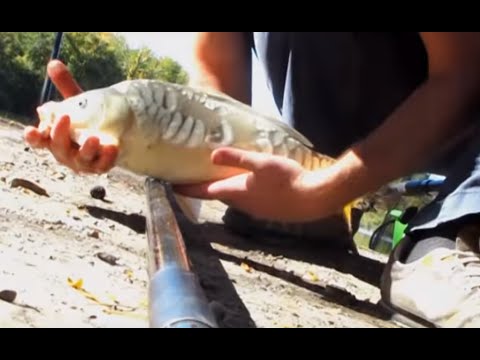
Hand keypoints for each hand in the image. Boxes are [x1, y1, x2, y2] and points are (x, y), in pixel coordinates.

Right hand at [24, 60, 117, 173]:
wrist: (114, 133)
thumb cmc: (88, 119)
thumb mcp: (77, 103)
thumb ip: (66, 85)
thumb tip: (54, 63)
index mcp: (54, 137)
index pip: (38, 140)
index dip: (34, 137)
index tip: (32, 130)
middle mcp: (65, 152)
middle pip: (58, 148)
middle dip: (60, 134)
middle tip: (64, 118)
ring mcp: (82, 162)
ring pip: (81, 159)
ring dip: (86, 149)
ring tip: (94, 138)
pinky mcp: (100, 166)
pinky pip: (102, 165)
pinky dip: (107, 158)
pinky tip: (113, 147)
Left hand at [174, 148, 338, 221]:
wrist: (314, 199)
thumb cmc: (288, 179)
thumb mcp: (261, 163)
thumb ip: (237, 158)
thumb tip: (213, 155)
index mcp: (237, 192)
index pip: (205, 192)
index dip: (188, 188)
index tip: (173, 185)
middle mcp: (243, 205)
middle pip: (218, 195)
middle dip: (207, 187)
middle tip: (198, 176)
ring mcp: (256, 210)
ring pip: (234, 199)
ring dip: (225, 190)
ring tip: (222, 178)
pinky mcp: (269, 212)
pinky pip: (249, 202)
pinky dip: (242, 193)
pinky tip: (251, 185)